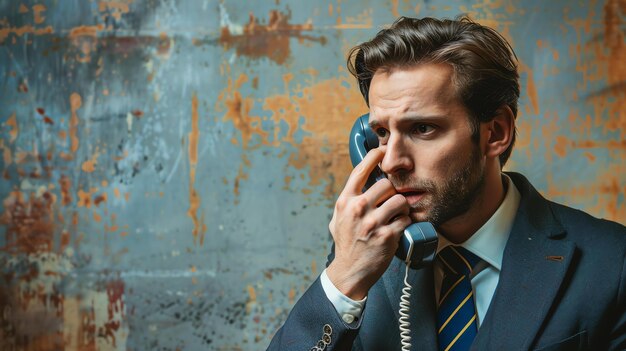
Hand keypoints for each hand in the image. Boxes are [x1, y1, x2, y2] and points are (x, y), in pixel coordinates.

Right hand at [326, 148, 411, 299]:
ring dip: (402, 207)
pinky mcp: (387, 236)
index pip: (360, 170)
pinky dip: (405, 222)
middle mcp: (358, 209)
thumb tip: (360, 180)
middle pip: (386, 184)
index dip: (375, 156)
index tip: (383, 151)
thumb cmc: (345, 243)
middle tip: (392, 199)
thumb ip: (348, 199)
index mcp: (345, 201)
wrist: (349, 271)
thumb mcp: (338, 218)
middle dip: (393, 191)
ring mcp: (372, 223)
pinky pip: (405, 219)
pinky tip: (398, 228)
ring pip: (399, 200)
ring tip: (397, 214)